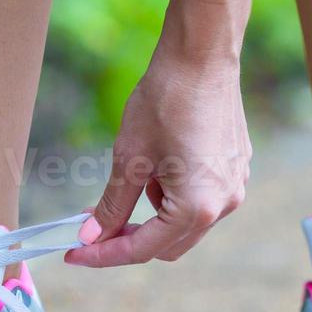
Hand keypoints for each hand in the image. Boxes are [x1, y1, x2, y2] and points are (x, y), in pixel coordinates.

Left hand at [66, 38, 251, 267]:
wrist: (201, 57)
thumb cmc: (165, 102)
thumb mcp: (129, 159)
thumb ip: (112, 206)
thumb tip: (91, 237)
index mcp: (197, 208)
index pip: (143, 249)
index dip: (104, 254)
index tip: (74, 253)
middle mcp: (224, 205)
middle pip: (168, 246)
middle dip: (129, 239)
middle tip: (93, 225)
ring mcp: (235, 187)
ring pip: (185, 224)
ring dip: (153, 216)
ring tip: (133, 178)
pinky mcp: (237, 169)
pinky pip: (202, 199)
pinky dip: (174, 197)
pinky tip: (159, 165)